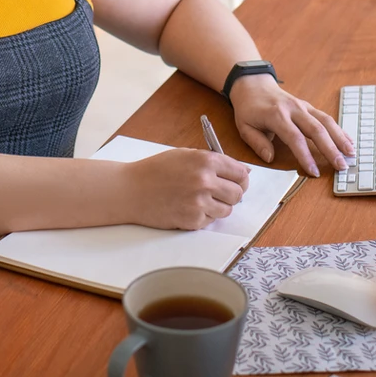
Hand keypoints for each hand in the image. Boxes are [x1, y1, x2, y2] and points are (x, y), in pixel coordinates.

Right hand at [123, 148, 249, 230]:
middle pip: (238, 194)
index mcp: (206, 160)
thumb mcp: (186, 155)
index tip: (237, 182)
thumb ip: (215, 161)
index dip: (241, 179)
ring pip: (227, 210)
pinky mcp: (192, 220)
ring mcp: (199, 202)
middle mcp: (205, 181)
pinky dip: (203, 216)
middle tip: (220, 193)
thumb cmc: (156, 170)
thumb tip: (245, 171)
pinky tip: (188, 207)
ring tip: (200, 200)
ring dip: (218, 206)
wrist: (131, 189)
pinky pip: (210, 221)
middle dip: (232, 194)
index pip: (242, 173)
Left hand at [229, 75, 353, 176]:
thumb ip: (257, 143)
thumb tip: (270, 158)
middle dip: (331, 149)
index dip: (306, 156)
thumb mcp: (244, 127)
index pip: (295, 138)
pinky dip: (338, 130)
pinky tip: (348, 141)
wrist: (253, 85)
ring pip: (326, 122)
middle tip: (341, 166)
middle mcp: (293, 109)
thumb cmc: (249, 109)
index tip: (314, 172)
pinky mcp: (309, 107)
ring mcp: (303, 106)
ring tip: (351, 154)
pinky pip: (326, 118)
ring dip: (340, 138)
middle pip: (316, 129)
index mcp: (276, 115)